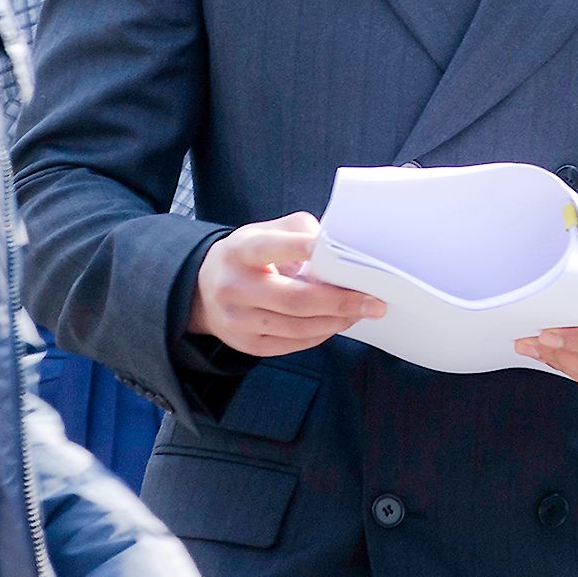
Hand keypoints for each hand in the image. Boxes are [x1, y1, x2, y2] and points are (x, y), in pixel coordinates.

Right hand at [188, 211, 386, 356]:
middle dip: (340, 301)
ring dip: (336, 321)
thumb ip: (299, 233)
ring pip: (297, 327)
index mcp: (240, 251)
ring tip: (362, 311)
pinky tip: (337, 322)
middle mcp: (235, 287)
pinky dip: (320, 334)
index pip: (274, 248)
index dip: (306, 248)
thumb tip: (338, 247)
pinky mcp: (247, 345)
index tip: (338, 251)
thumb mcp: (264, 231)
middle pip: (294, 299)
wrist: (202, 290)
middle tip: (374, 300)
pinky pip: (292, 344)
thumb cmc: (247, 255)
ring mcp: (239, 320)